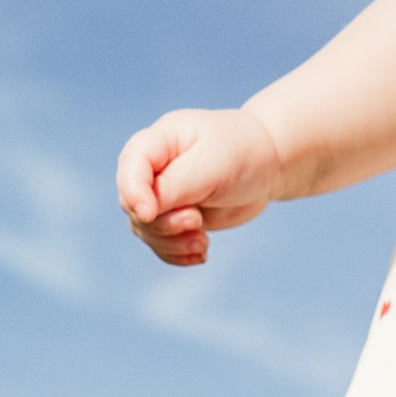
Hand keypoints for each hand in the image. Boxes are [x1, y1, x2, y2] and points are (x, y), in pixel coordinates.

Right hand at [114, 105, 285, 268]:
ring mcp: (159, 195)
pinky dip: (179, 254)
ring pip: (146, 230)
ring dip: (173, 243)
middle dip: (164, 223)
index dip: (133, 193)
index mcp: (156, 142)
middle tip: (197, 220)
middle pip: (134, 206)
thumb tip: (143, 212)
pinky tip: (201, 253)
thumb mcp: (211, 164)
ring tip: (204, 241)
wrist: (265, 162)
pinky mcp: (172, 217)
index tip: (150, 213)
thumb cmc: (241, 152)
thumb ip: (175, 185)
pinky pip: (161, 244)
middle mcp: (150, 169)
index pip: (129, 168)